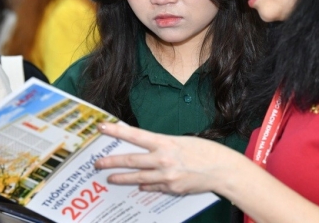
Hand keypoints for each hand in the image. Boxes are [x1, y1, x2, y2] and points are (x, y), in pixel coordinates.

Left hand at [94, 122, 242, 194]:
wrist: (222, 170)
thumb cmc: (204, 150)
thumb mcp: (180, 141)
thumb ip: (161, 145)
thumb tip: (144, 146)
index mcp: (165, 142)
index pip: (134, 135)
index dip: (116, 131)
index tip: (101, 128)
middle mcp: (162, 159)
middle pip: (130, 160)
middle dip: (111, 162)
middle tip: (97, 163)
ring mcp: (166, 176)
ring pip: (137, 178)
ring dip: (121, 178)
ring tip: (110, 178)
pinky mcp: (171, 189)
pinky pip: (152, 187)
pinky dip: (144, 185)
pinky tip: (138, 185)